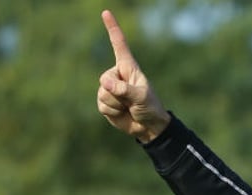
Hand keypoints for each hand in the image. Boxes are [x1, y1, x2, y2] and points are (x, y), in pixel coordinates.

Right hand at [97, 10, 169, 141]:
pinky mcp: (105, 102)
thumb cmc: (150, 107)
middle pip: (105, 78)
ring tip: (128, 106)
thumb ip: (124, 90)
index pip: (119, 44)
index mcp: (129, 68)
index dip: (112, 28)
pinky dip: (112, 111)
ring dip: (116, 104)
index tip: (106, 12)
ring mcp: (110, 89)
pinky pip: (101, 104)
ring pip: (103, 93)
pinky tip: (122, 113)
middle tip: (131, 100)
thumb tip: (105, 83)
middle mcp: (117, 75)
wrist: (147, 126)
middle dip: (117, 93)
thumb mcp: (141, 97)